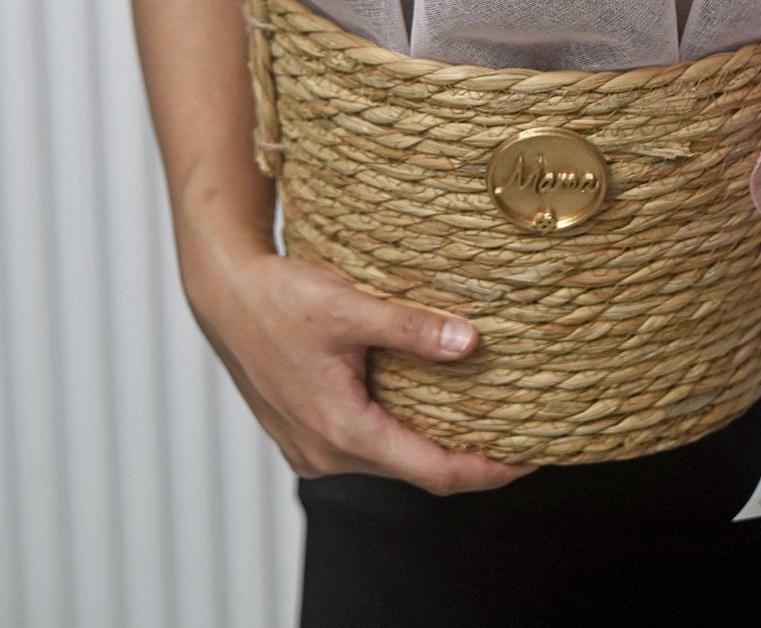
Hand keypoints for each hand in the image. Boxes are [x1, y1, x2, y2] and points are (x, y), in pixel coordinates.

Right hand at [186, 248, 532, 494]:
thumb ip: (412, 329)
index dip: (487, 471)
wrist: (224, 295)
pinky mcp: (304, 433)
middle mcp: (326, 453)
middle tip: (518, 434)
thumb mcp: (351, 307)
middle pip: (415, 472)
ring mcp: (312, 448)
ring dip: (432, 444)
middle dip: (468, 458)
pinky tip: (424, 404)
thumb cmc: (280, 299)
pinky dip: (400, 432)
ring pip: (390, 459)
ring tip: (481, 418)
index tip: (530, 460)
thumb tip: (472, 343)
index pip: (434, 472)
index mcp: (343, 430)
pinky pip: (365, 445)